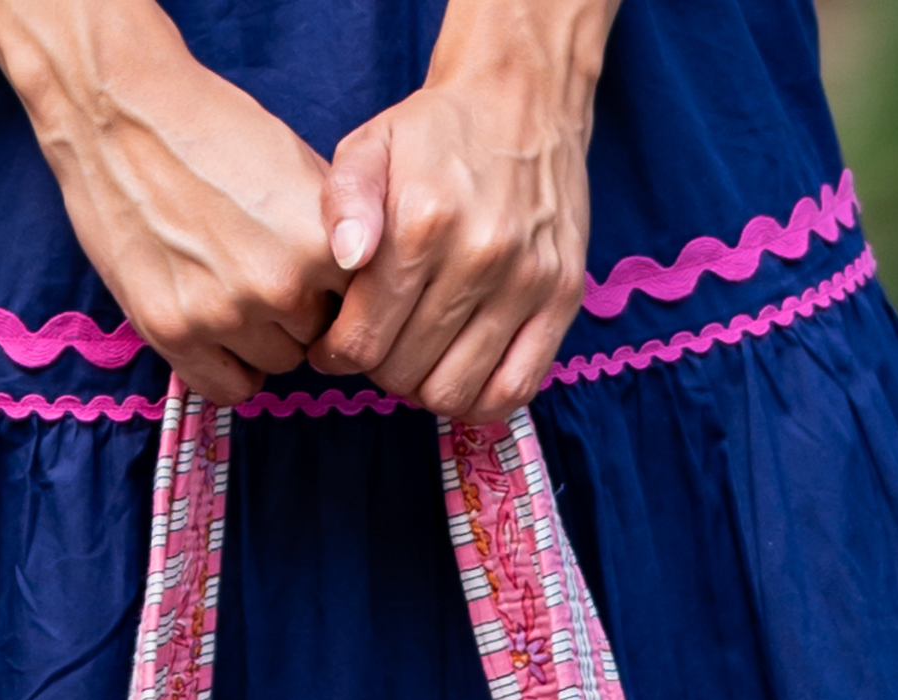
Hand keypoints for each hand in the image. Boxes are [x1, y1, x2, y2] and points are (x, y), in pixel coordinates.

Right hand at [0, 0, 343, 404]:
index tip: (318, 275)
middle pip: (317, 337)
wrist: (121, 111)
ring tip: (235, 290)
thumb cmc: (212, 128)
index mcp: (322, 242)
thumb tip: (358, 285)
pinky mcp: (172, 331)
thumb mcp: (299, 166)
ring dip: (263, 338)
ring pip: (276, 363)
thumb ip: (335, 232)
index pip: (359, 305)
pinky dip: (231, 370)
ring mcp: (223, 313)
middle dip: (300, 312)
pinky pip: (228, 389)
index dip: (338, 290)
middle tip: (264, 271)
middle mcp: (278, 285)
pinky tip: (221, 334)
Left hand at [309, 0, 619, 421]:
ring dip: (424, 388)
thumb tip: (344, 258)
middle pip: (404, 373)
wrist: (522, 97)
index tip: (335, 346)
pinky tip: (460, 377)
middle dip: (378, 369)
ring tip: (416, 356)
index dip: (337, 356)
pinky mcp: (562, 298)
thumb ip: (343, 200)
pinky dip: (480, 403)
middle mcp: (479, 257)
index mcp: (423, 224)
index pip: (363, 340)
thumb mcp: (370, 144)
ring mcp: (526, 282)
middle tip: (378, 344)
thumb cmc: (437, 132)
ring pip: (454, 392)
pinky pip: (516, 390)